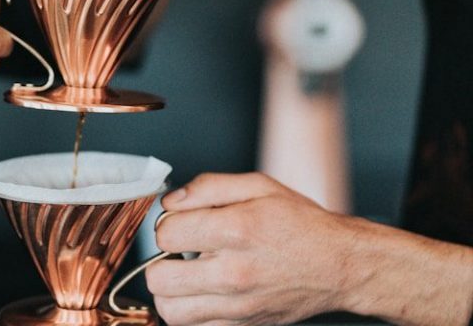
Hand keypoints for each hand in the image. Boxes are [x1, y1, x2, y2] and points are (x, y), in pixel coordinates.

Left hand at [147, 173, 351, 324]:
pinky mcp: (242, 325)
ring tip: (186, 274)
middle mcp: (234, 272)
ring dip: (169, 290)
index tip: (181, 223)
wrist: (340, 265)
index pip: (166, 234)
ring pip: (170, 310)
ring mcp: (238, 305)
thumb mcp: (259, 186)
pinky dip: (187, 312)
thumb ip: (207, 186)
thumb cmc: (301, 224)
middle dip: (160, 260)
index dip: (167, 224)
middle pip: (159, 278)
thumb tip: (170, 201)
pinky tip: (200, 292)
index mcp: (236, 231)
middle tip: (178, 252)